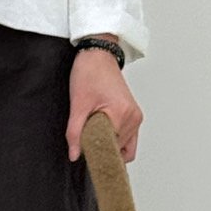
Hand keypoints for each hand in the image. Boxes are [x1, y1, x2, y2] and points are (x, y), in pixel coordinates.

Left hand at [66, 40, 142, 163]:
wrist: (98, 55)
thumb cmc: (89, 73)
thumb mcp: (78, 105)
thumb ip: (75, 133)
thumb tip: (74, 155)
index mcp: (122, 114)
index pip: (112, 149)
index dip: (98, 155)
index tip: (87, 154)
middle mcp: (134, 117)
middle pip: (120, 150)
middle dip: (104, 149)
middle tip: (87, 140)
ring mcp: (136, 117)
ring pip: (127, 147)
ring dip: (111, 145)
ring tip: (95, 133)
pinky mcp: (134, 115)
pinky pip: (129, 138)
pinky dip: (117, 140)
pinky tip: (103, 132)